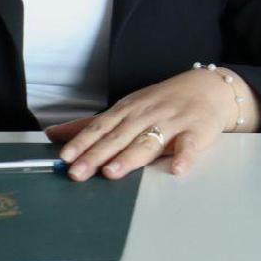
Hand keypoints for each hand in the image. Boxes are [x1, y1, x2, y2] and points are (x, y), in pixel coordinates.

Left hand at [45, 68, 257, 180]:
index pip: (99, 128)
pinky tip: (176, 169)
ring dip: (130, 157)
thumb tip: (54, 134)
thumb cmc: (160, 102)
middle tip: (77, 172)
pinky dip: (184, 157)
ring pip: (148, 141)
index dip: (81, 143)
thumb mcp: (125, 108)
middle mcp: (145, 116)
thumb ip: (92, 125)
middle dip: (96, 155)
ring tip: (112, 172)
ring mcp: (171, 123)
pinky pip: (190, 146)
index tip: (64, 158)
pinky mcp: (197, 131)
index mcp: (127, 111)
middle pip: (117, 138)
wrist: (206, 88)